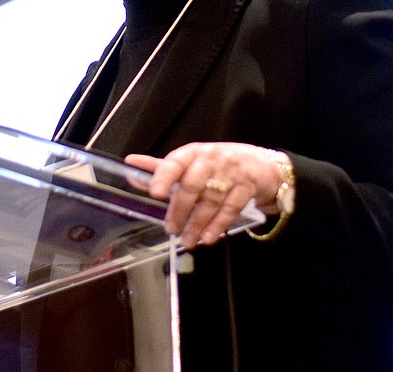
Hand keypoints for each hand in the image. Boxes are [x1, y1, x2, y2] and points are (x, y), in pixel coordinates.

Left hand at [126, 142, 282, 248]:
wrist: (262, 164)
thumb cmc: (218, 163)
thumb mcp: (192, 162)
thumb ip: (163, 168)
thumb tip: (131, 166)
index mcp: (194, 152)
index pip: (176, 161)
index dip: (164, 176)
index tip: (155, 193)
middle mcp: (212, 159)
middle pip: (192, 185)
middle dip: (180, 210)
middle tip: (170, 229)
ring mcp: (232, 172)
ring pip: (211, 200)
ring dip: (197, 223)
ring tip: (187, 240)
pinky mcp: (248, 186)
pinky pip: (230, 208)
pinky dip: (218, 225)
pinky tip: (208, 237)